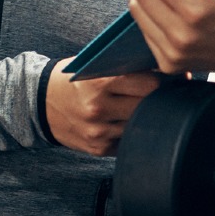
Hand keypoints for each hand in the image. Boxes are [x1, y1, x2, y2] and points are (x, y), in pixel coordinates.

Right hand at [44, 57, 163, 155]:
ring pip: (140, 124)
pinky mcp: (99, 148)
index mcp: (99, 83)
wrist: (40, 104)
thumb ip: (123, 68)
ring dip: (146, 115)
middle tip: (168, 91)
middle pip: (148, 106)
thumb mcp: (92, 66)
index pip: (149, 84)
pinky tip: (126, 120)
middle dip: (160, 97)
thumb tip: (163, 68)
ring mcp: (99, 132)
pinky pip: (128, 139)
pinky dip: (131, 130)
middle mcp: (99, 109)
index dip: (166, 80)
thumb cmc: (72, 80)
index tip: (174, 77)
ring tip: (148, 105)